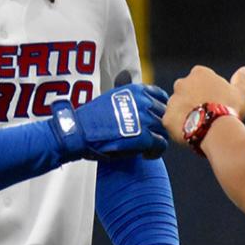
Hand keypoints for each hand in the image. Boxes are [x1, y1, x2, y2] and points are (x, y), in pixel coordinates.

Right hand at [50, 83, 168, 160]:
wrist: (79, 132)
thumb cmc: (91, 118)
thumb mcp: (112, 98)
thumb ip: (129, 98)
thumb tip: (138, 99)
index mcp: (136, 90)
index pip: (160, 95)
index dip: (159, 108)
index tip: (154, 118)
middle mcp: (143, 101)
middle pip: (165, 114)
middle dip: (159, 125)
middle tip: (150, 135)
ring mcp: (145, 119)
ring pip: (164, 130)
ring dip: (157, 139)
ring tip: (148, 147)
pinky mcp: (144, 137)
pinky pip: (160, 144)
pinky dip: (155, 151)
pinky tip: (145, 154)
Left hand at [163, 65, 244, 145]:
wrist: (216, 129)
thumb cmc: (230, 109)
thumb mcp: (241, 93)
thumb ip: (241, 80)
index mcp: (199, 73)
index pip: (201, 80)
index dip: (209, 92)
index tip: (216, 102)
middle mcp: (182, 83)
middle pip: (186, 91)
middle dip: (193, 100)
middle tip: (206, 115)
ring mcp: (172, 100)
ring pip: (177, 107)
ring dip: (185, 114)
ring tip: (199, 126)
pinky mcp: (166, 118)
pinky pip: (171, 123)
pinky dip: (179, 128)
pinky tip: (191, 133)